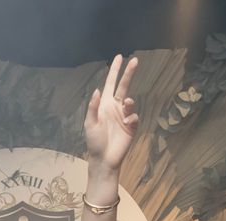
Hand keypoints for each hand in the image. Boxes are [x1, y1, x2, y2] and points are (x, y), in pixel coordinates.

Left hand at [83, 53, 139, 169]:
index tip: (119, 57)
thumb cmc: (94, 142)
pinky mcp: (132, 126)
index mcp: (104, 104)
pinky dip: (131, 118)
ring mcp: (124, 116)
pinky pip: (134, 117)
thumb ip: (93, 107)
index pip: (110, 83)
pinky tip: (126, 125)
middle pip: (124, 86)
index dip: (114, 71)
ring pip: (130, 102)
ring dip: (128, 102)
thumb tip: (97, 90)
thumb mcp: (90, 124)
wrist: (104, 159)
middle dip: (129, 73)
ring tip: (126, 105)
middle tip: (135, 60)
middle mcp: (115, 107)